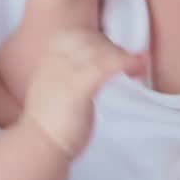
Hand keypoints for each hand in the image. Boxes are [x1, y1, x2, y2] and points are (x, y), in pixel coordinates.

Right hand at [22, 29, 145, 156]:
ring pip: (100, 51)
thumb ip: (71, 74)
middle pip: (91, 40)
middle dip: (114, 48)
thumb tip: (100, 66)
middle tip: (131, 63)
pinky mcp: (77, 87)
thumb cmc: (52, 121)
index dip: (99, 41)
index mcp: (48, 58)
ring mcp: (64, 72)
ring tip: (139, 66)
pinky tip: (138, 68)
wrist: (40, 144)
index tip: (113, 54)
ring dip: (125, 56)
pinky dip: (125, 63)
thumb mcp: (58, 88)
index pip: (77, 36)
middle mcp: (54, 60)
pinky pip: (105, 67)